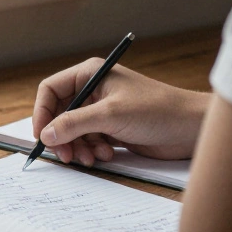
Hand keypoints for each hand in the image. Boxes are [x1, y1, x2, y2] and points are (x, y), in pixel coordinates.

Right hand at [32, 59, 208, 164]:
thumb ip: (74, 124)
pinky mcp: (112, 128)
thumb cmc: (156, 110)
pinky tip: (108, 155)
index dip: (42, 113)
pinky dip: (93, 150)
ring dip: (79, 147)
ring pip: (73, 131)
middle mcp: (93, 90)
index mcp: (90, 74)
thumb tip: (46, 134)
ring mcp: (103, 110)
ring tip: (92, 157)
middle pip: (60, 114)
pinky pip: (89, 141)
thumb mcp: (110, 115)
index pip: (51, 90)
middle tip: (66, 156)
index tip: (42, 136)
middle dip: (62, 136)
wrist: (189, 128)